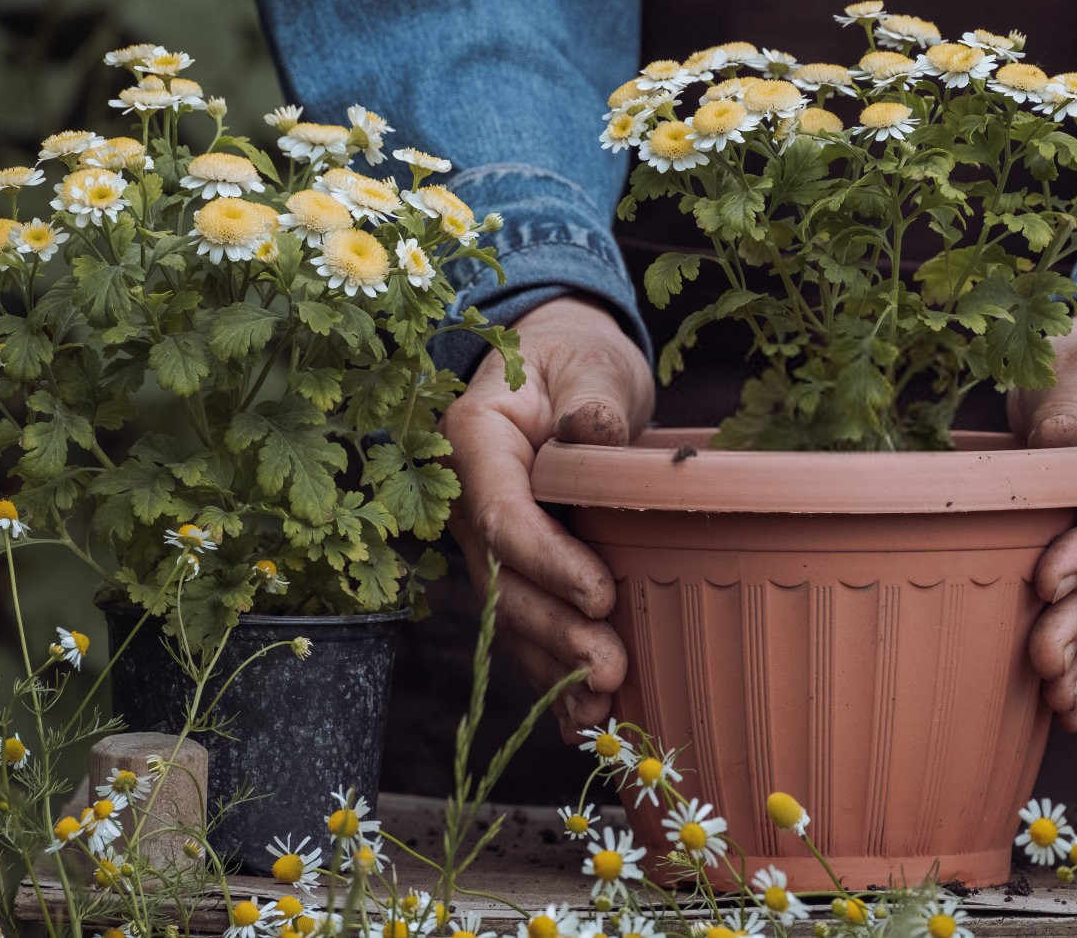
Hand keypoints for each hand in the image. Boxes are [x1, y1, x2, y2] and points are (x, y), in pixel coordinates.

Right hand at [439, 295, 653, 737]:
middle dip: (552, 632)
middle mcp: (466, 499)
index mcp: (474, 441)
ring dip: (550, 668)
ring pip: (509, 615)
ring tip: (599, 713)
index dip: (547, 562)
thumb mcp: (588, 361)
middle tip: (609, 671)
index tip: (602, 595)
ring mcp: (484, 539)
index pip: (501, 514)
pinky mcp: (513, 567)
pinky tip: (580, 721)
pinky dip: (550, 673)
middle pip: (502, 580)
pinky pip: (524, 624)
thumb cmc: (575, 356)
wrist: (561, 366)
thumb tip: (590, 431)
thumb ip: (591, 397)